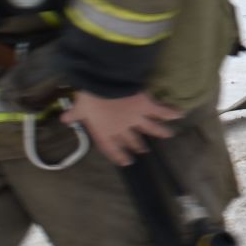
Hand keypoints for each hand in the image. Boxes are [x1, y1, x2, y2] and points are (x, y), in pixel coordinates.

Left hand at [62, 91, 180, 166]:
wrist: (105, 84)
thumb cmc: (90, 97)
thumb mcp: (79, 106)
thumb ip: (74, 114)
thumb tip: (65, 119)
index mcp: (105, 131)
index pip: (112, 148)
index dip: (118, 155)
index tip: (126, 161)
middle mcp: (122, 128)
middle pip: (132, 140)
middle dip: (137, 145)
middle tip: (143, 150)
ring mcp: (136, 119)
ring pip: (150, 128)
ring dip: (159, 132)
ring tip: (168, 135)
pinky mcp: (146, 107)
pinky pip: (160, 112)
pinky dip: (171, 113)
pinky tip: (180, 114)